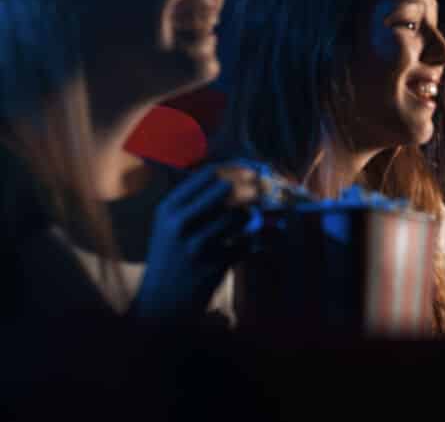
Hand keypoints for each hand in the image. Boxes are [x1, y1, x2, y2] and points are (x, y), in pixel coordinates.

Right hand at [131, 164, 258, 321]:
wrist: (163, 299)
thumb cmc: (170, 256)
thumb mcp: (167, 226)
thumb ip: (191, 203)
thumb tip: (226, 177)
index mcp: (167, 210)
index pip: (204, 177)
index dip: (230, 170)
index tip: (244, 168)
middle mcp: (179, 224)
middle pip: (224, 192)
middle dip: (245, 188)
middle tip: (258, 187)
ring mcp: (197, 245)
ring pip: (238, 217)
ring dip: (248, 217)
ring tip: (248, 218)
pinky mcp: (215, 263)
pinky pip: (245, 244)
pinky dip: (250, 243)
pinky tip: (246, 245)